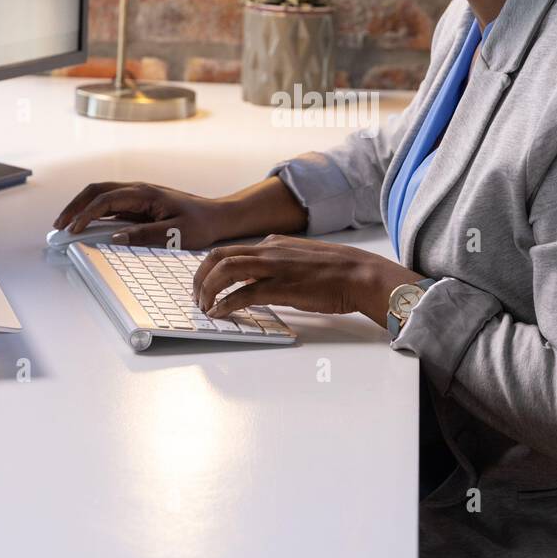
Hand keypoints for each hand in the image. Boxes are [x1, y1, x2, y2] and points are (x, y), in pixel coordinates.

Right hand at [52, 181, 228, 247]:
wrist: (218, 215)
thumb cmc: (201, 223)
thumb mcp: (176, 234)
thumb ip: (145, 235)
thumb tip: (115, 237)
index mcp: (145, 193)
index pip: (106, 199)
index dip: (85, 214)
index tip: (73, 230)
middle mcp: (138, 189)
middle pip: (96, 190)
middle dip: (74, 206)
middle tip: (59, 226)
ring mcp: (138, 195)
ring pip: (101, 194)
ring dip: (82, 207)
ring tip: (67, 225)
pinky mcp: (140, 203)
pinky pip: (111, 204)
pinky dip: (94, 212)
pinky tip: (87, 226)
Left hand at [191, 234, 425, 327]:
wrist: (360, 275)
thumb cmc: (337, 271)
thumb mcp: (301, 258)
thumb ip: (280, 263)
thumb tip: (261, 278)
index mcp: (273, 243)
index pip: (230, 250)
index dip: (210, 269)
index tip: (204, 284)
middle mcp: (268, 250)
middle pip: (218, 256)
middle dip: (199, 277)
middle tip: (196, 297)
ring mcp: (273, 268)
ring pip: (225, 270)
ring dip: (207, 290)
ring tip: (204, 307)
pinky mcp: (281, 287)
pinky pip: (243, 294)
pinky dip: (225, 304)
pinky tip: (220, 314)